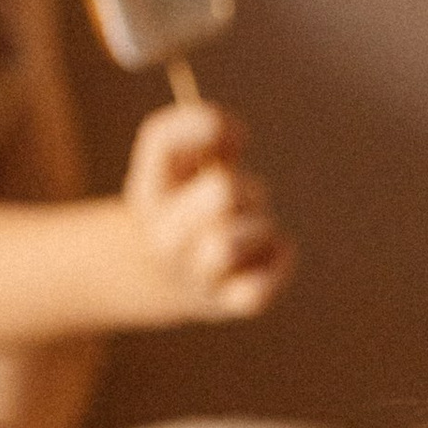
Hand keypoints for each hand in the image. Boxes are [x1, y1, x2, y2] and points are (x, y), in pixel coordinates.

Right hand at [120, 100, 292, 321]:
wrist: (164, 278)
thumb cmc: (184, 204)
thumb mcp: (178, 162)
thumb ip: (203, 130)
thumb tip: (237, 135)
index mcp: (149, 193)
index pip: (164, 140)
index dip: (208, 125)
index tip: (226, 135)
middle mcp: (165, 239)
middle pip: (224, 192)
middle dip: (245, 186)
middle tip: (241, 196)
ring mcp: (198, 277)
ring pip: (236, 244)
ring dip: (259, 225)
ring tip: (251, 228)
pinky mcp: (236, 303)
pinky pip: (263, 285)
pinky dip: (278, 257)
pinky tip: (266, 252)